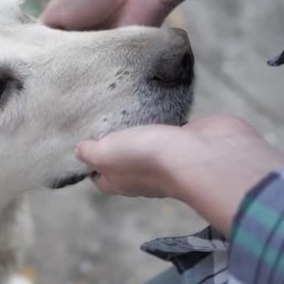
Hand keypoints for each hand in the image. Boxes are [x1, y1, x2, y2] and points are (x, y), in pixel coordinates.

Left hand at [76, 115, 283, 234]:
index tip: (82, 138)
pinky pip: (169, 129)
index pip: (100, 176)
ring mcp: (167, 158)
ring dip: (139, 129)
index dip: (90, 161)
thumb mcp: (107, 154)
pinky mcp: (186, 140)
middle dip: (114, 142)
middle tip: (101, 115)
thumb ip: (91, 153)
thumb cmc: (149, 157)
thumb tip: (79, 152)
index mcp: (120, 181)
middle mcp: (142, 174)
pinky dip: (162, 119)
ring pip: (146, 143)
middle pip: (123, 160)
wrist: (204, 154)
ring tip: (123, 104)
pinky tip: (152, 102)